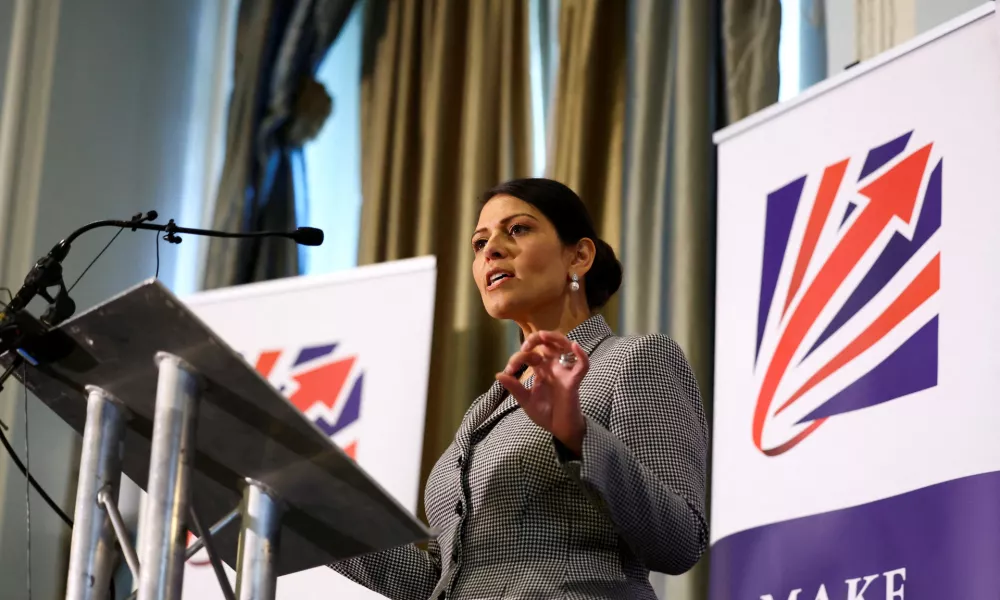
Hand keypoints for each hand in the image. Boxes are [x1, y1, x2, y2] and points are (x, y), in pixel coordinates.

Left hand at [496, 331, 588, 454]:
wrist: (559, 429)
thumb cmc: (545, 414)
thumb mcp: (525, 401)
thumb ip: (514, 387)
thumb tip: (498, 374)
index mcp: (541, 370)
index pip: (530, 355)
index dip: (518, 358)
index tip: (509, 370)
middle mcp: (553, 367)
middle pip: (548, 344)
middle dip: (536, 339)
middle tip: (525, 346)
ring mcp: (564, 372)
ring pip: (564, 347)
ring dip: (555, 338)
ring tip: (543, 335)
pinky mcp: (574, 381)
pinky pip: (582, 365)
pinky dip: (581, 355)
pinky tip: (575, 347)